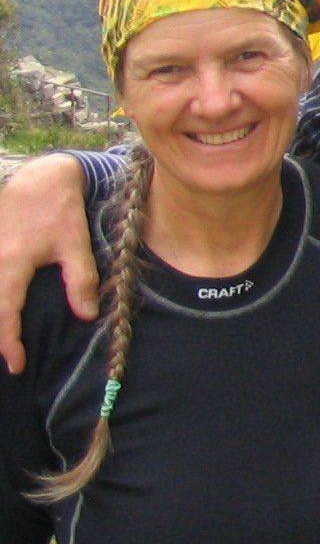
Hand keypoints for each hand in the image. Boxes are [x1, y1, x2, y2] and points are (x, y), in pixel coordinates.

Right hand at [0, 155, 94, 374]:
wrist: (41, 179)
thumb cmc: (60, 212)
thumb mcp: (76, 245)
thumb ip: (81, 280)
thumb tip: (87, 315)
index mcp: (11, 263)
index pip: (5, 312)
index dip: (10, 342)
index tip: (18, 365)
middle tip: (10, 361)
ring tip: (5, 341)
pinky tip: (2, 310)